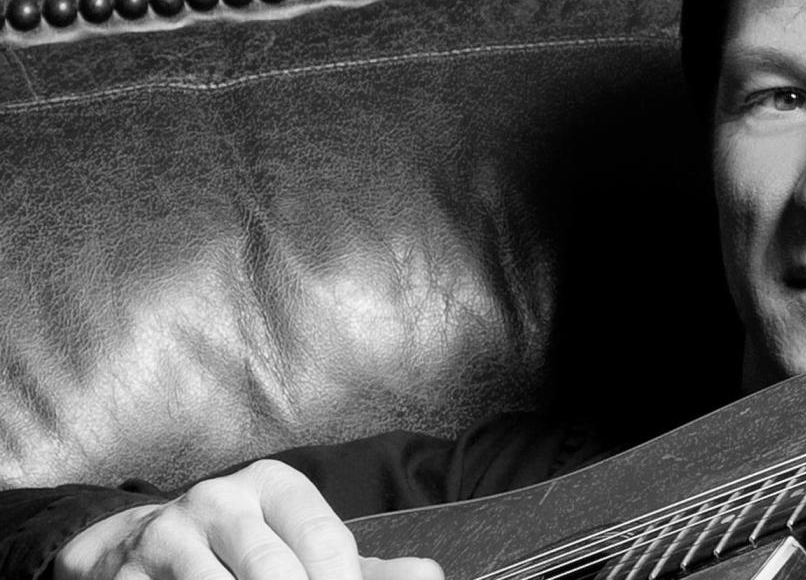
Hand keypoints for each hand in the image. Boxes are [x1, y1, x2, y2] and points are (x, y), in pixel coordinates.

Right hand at [54, 459, 442, 579]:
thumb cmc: (245, 546)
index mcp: (272, 484)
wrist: (140, 546)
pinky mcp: (127, 576)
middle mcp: (219, 499)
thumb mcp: (302, 544)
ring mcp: (167, 536)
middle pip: (275, 571)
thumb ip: (365, 569)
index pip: (325, 541)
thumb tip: (429, 577)